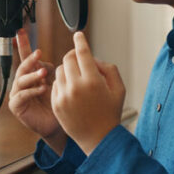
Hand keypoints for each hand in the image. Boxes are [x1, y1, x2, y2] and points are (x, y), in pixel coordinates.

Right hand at [8, 29, 65, 151]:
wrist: (58, 126)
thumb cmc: (61, 104)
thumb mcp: (60, 83)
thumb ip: (59, 70)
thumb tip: (65, 55)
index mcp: (33, 74)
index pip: (27, 56)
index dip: (23, 44)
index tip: (21, 31)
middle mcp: (23, 82)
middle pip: (22, 66)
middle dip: (30, 59)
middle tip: (39, 54)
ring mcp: (18, 94)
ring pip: (21, 79)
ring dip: (32, 75)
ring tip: (44, 74)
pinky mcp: (17, 106)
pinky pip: (21, 95)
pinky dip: (31, 91)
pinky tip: (42, 89)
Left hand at [51, 32, 125, 154]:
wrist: (98, 138)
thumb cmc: (110, 113)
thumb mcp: (119, 88)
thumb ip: (108, 68)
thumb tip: (93, 59)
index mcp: (93, 81)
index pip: (82, 53)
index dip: (80, 41)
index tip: (78, 35)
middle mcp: (76, 87)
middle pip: (68, 59)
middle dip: (73, 56)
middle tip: (79, 60)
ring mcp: (63, 96)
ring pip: (59, 71)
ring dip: (67, 69)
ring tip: (77, 78)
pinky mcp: (56, 104)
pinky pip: (55, 85)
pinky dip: (62, 83)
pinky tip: (72, 91)